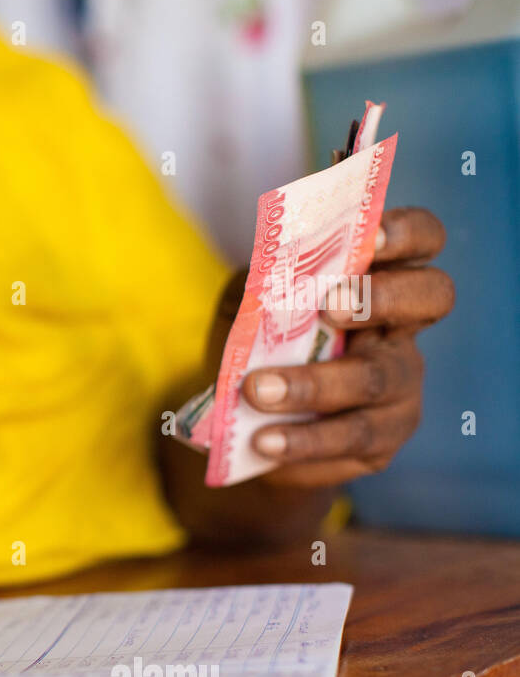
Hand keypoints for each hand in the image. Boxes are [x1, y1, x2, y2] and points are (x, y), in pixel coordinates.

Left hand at [240, 207, 453, 487]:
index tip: (372, 237)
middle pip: (432, 297)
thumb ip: (263, 282)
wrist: (244, 428)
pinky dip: (302, 440)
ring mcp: (399, 388)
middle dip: (382, 298)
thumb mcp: (250, 305)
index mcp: (376, 282)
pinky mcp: (380, 443)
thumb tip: (266, 272)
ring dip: (314, 383)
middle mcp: (401, 331)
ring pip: (376, 379)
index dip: (408, 233)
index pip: (421, 240)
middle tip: (330, 307)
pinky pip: (350, 439)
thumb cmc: (257, 348)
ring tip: (257, 391)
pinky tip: (264, 441)